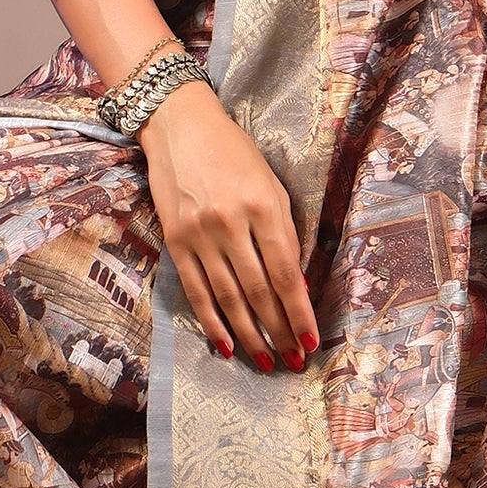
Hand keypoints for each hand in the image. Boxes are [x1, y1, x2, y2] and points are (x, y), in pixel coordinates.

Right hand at [136, 78, 316, 376]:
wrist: (179, 126)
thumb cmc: (234, 153)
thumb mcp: (270, 184)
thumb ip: (282, 232)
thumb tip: (293, 285)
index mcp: (262, 205)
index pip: (285, 272)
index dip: (299, 311)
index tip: (311, 340)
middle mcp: (230, 222)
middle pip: (259, 291)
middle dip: (279, 331)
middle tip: (293, 360)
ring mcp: (199, 234)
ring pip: (228, 297)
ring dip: (250, 335)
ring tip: (266, 361)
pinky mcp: (175, 240)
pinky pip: (196, 291)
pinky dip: (212, 321)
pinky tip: (227, 345)